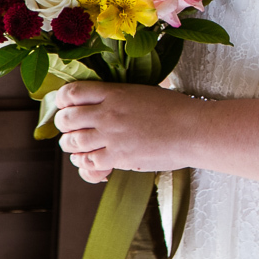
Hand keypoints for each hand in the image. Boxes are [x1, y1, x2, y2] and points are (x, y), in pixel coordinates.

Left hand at [54, 81, 200, 183]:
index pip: (71, 93)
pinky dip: (88, 165)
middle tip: (73, 129)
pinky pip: (88, 164)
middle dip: (64, 125)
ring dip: (73, 147)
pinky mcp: (118, 158)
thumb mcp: (144, 92)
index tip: (67, 105)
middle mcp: (108, 114)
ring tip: (82, 147)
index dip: (63, 100)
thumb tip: (105, 102)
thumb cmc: (176, 109)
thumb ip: (120, 96)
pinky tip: (98, 162)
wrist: (194, 130)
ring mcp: (111, 137)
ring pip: (72, 144)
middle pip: (66, 120)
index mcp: (115, 93)